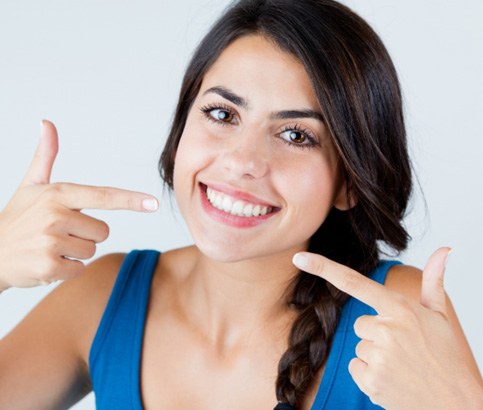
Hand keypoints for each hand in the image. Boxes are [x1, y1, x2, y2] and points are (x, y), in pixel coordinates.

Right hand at [0, 120, 158, 289]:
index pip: (103, 196)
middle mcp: (56, 215)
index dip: (130, 200)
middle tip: (58, 234)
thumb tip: (47, 123)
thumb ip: (45, 157)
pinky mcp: (49, 266)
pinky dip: (66, 270)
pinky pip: (79, 269)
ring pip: (91, 250)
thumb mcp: (30, 186)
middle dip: (85, 235)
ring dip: (75, 253)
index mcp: (58, 194)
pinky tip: (46, 262)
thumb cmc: (17, 218)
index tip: (153, 203)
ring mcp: (52, 242)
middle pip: (103, 231)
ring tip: (50, 247)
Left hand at [293, 248, 482, 408]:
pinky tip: (392, 379)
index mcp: (400, 308)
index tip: (299, 258)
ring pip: (357, 346)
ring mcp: (378, 356)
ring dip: (374, 355)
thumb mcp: (440, 315)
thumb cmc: (445, 356)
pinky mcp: (371, 380)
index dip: (323, 268)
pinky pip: (354, 367)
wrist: (456, 403)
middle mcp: (386, 329)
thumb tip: (444, 249)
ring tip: (401, 365)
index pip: (353, 282)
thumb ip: (433, 280)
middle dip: (375, 334)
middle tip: (402, 348)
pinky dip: (369, 374)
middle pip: (358, 323)